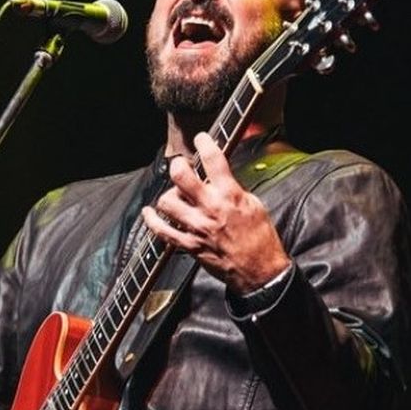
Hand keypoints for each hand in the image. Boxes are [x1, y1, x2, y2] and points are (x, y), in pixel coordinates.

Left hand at [142, 132, 290, 292]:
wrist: (260, 272)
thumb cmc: (260, 240)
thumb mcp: (254, 205)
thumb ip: (234, 189)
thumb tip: (220, 176)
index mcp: (230, 196)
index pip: (214, 159)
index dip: (205, 142)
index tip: (202, 138)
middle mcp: (211, 209)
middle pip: (181, 176)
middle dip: (178, 166)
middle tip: (182, 167)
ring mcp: (197, 228)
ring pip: (167, 201)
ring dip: (169, 194)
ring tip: (176, 195)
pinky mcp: (189, 245)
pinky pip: (162, 231)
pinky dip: (152, 221)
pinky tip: (149, 213)